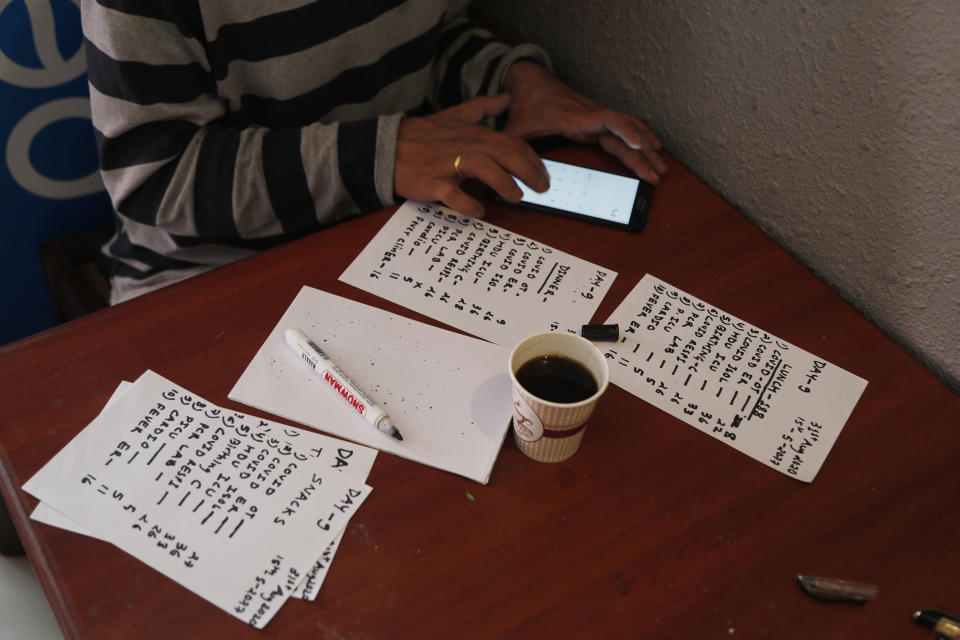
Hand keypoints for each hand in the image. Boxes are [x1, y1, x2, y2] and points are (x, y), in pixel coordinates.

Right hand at [394, 94, 549, 217]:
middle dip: (528, 170)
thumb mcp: (453, 115)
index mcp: (472, 133)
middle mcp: (463, 146)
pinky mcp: (432, 182)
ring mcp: (447, 164)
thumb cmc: (421, 136)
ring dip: (504, 183)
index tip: (544, 174)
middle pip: (503, 154)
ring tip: (516, 197)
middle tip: (542, 188)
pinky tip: (479, 212)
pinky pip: (453, 194)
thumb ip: (481, 107)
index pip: (510, 143)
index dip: (532, 159)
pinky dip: (467, 204)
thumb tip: (505, 97)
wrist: (386, 148)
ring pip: (482, 168)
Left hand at [502, 61, 667, 184]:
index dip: (624, 131)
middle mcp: (590, 114)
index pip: (606, 121)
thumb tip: (509, 175)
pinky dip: (641, 135)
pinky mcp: (598, 117)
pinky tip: (653, 147)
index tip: (639, 146)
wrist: (530, 82)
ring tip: (662, 166)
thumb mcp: (515, 129)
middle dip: (643, 154)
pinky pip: (625, 125)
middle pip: (624, 133)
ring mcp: (597, 115)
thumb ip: (514, 150)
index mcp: (573, 117)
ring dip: (647, 146)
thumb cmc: (525, 106)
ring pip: (629, 128)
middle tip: (657, 174)